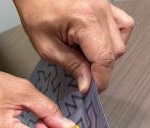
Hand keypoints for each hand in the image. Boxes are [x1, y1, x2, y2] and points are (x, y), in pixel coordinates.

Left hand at [14, 0, 133, 92]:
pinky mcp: (105, 6)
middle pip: (115, 52)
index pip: (104, 59)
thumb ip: (70, 65)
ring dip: (107, 57)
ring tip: (88, 59)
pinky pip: (122, 27)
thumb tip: (86, 83)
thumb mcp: (48, 47)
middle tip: (85, 76)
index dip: (100, 79)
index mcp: (84, 20)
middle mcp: (100, 11)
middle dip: (101, 70)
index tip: (91, 89)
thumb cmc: (35, 12)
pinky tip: (99, 45)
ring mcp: (105, 6)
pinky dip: (114, 41)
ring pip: (120, 42)